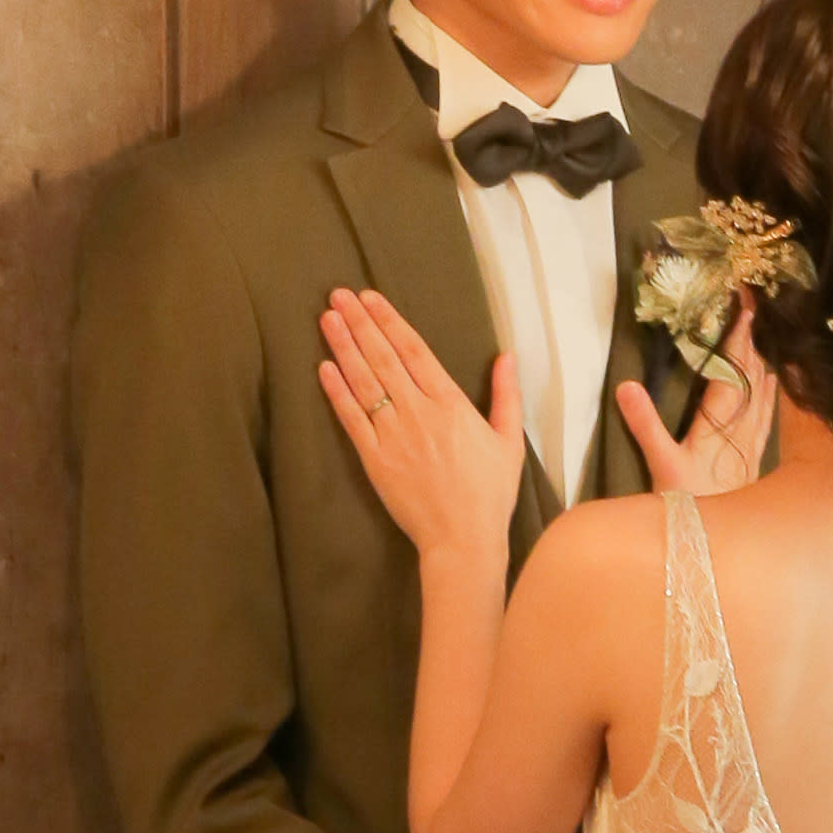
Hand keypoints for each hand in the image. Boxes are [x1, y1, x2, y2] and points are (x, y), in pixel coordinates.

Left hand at [320, 286, 524, 558]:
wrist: (463, 538)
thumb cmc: (489, 493)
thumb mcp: (508, 441)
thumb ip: (506, 395)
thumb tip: (506, 356)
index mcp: (451, 403)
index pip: (414, 350)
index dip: (389, 320)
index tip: (370, 297)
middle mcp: (419, 412)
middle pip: (383, 357)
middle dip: (359, 323)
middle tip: (338, 294)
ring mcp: (394, 435)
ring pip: (364, 381)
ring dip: (343, 347)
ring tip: (326, 318)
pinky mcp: (375, 459)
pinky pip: (352, 419)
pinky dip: (337, 391)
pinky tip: (324, 367)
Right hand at [618, 306, 770, 498]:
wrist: (718, 548)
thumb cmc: (686, 505)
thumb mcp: (660, 466)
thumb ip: (645, 425)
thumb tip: (626, 386)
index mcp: (718, 424)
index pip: (733, 370)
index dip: (740, 336)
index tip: (748, 304)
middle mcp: (743, 428)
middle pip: (755, 372)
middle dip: (757, 336)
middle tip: (762, 300)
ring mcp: (754, 440)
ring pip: (767, 389)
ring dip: (767, 357)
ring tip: (771, 327)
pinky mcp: (757, 453)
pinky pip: (770, 411)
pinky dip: (773, 387)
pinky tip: (777, 377)